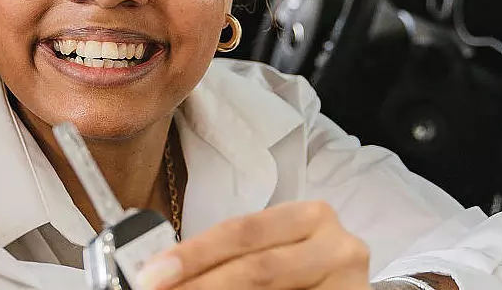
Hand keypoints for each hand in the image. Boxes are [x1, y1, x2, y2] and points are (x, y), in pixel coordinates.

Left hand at [137, 201, 369, 289]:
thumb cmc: (299, 274)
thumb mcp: (269, 255)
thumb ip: (227, 260)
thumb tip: (163, 275)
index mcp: (311, 218)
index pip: (243, 231)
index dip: (194, 254)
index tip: (152, 274)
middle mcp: (338, 246)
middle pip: (258, 268)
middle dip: (201, 285)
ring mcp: (349, 284)